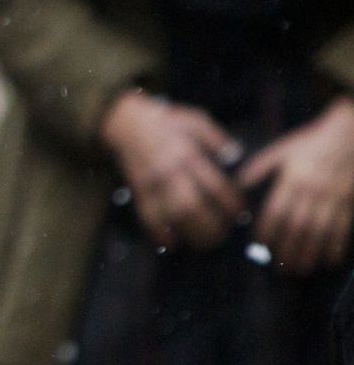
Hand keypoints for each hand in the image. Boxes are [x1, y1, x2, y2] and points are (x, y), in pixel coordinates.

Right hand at [99, 89, 244, 250]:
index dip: (230, 203)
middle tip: (223, 236)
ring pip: (170, 214)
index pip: (214, 185)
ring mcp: (152, 182)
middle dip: (210, 226)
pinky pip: (146, 214)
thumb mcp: (194, 119)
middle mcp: (170, 171)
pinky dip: (156, 231)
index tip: (239, 213)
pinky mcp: (137, 189)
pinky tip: (169, 243)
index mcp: (187, 153)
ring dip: (188, 233)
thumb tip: (235, 156)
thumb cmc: (164, 120)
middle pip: (192, 205)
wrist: (124, 120)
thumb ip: (216, 137)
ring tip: (203, 244)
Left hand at [236, 96, 353, 275]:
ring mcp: (333, 199)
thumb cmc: (310, 144)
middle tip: (281, 267)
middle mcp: (312, 192)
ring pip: (320, 232)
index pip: (277, 211)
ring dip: (311, 253)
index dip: (268, 230)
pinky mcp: (349, 203)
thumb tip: (238, 185)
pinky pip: (342, 229)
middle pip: (298, 227)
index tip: (261, 245)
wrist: (347, 136)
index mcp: (292, 179)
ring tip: (301, 270)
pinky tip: (329, 261)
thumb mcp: (281, 151)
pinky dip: (335, 247)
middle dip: (289, 249)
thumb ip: (259, 168)